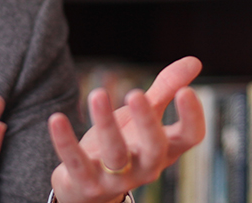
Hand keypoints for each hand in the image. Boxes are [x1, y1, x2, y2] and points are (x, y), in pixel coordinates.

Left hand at [47, 57, 205, 202]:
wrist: (90, 189)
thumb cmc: (125, 145)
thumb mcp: (145, 118)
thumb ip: (165, 90)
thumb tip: (195, 61)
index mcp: (165, 149)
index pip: (189, 138)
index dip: (191, 118)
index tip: (186, 91)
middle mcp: (145, 167)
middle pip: (154, 149)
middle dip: (146, 122)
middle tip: (135, 93)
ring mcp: (116, 179)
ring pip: (114, 154)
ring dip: (106, 124)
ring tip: (97, 94)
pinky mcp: (86, 184)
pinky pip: (76, 163)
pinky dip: (65, 141)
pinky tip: (57, 118)